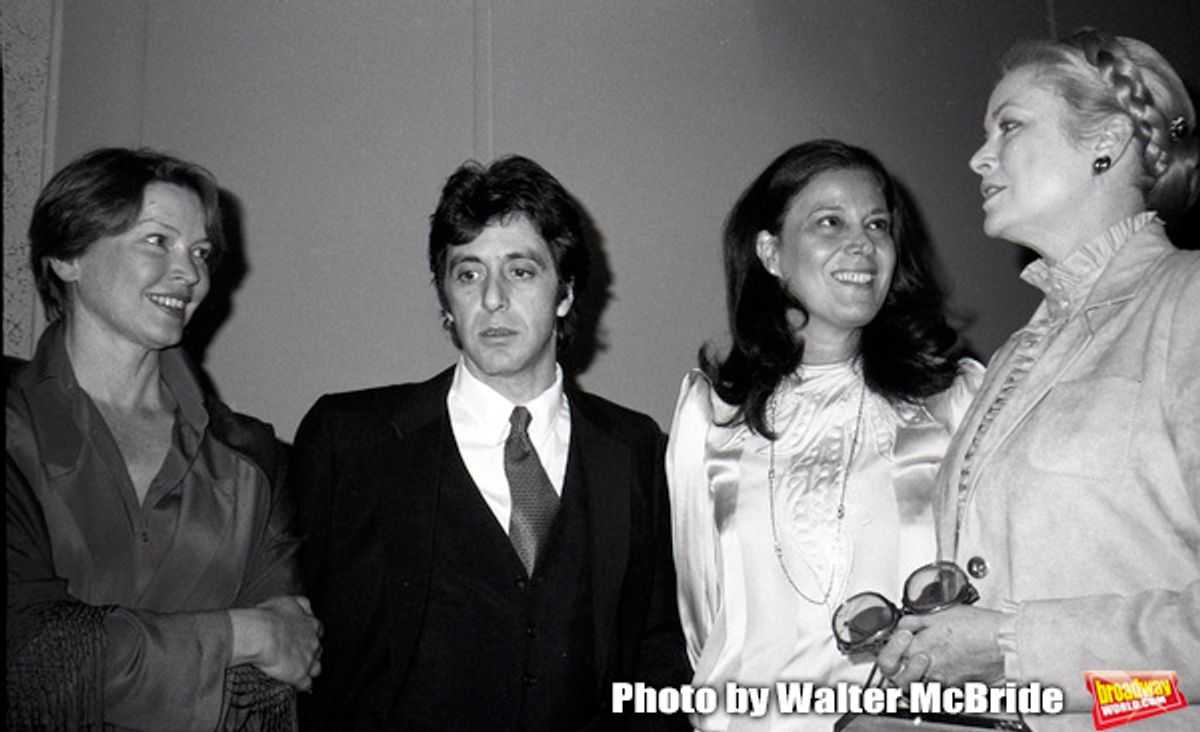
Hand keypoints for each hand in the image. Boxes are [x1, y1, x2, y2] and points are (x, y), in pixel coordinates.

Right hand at [230, 595, 322, 689]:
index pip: (318, 630)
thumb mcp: (286, 601)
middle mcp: (313, 642)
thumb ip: (298, 604)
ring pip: (317, 668)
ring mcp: (309, 659)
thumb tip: (298, 606)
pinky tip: (294, 684)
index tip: (301, 637)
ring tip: (297, 670)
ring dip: (309, 669)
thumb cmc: (268, 616)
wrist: (261, 634)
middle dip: (310, 652)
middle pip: (318, 649)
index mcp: (311, 624)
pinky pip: (306, 684)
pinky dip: (301, 684)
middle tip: (296, 653)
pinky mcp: (300, 674)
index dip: (309, 634)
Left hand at [876, 606, 1005, 686]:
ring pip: (919, 686)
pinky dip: (937, 679)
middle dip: (898, 669)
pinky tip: (944, 666)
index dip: (889, 651)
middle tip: (905, 657)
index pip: (887, 661)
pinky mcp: (957, 686)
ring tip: (926, 661)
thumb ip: (915, 622)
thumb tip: (903, 626)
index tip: (898, 640)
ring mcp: (943, 680)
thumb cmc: (979, 626)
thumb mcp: (940, 613)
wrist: (1005, 642)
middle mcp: (928, 668)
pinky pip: (940, 688)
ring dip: (917, 676)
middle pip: (899, 680)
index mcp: (920, 648)